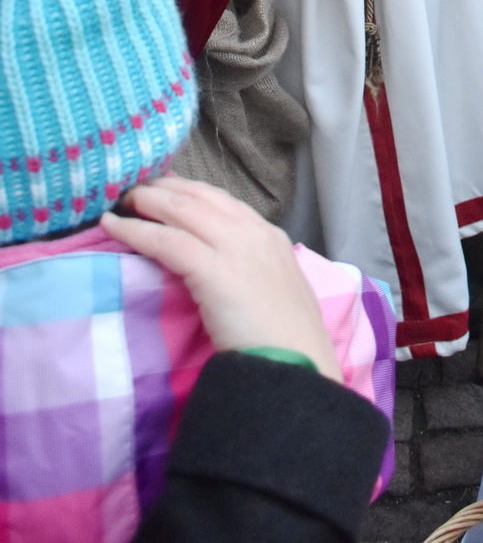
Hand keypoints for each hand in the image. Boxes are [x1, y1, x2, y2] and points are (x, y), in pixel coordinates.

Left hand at [102, 175, 341, 380]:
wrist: (298, 364)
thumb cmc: (286, 342)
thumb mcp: (273, 292)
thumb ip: (249, 273)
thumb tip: (220, 273)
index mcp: (270, 237)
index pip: (223, 201)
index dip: (190, 193)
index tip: (165, 191)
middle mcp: (254, 232)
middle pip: (200, 197)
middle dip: (165, 188)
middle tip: (136, 188)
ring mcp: (236, 247)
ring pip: (183, 210)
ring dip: (148, 202)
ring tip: (122, 200)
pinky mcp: (214, 270)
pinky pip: (167, 241)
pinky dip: (137, 231)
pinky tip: (114, 227)